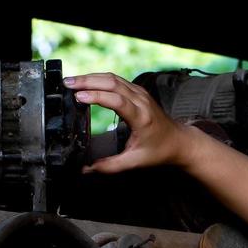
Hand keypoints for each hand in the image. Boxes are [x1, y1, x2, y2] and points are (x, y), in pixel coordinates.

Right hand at [64, 73, 189, 174]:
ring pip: (113, 78)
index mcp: (142, 117)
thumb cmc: (160, 151)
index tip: (78, 97)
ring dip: (91, 77)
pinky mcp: (138, 91)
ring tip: (71, 82)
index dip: (97, 96)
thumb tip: (86, 169)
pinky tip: (86, 82)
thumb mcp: (135, 162)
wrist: (179, 141)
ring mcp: (140, 93)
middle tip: (67, 84)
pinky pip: (117, 80)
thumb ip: (110, 166)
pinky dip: (99, 79)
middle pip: (112, 83)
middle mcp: (142, 101)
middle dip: (88, 81)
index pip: (117, 100)